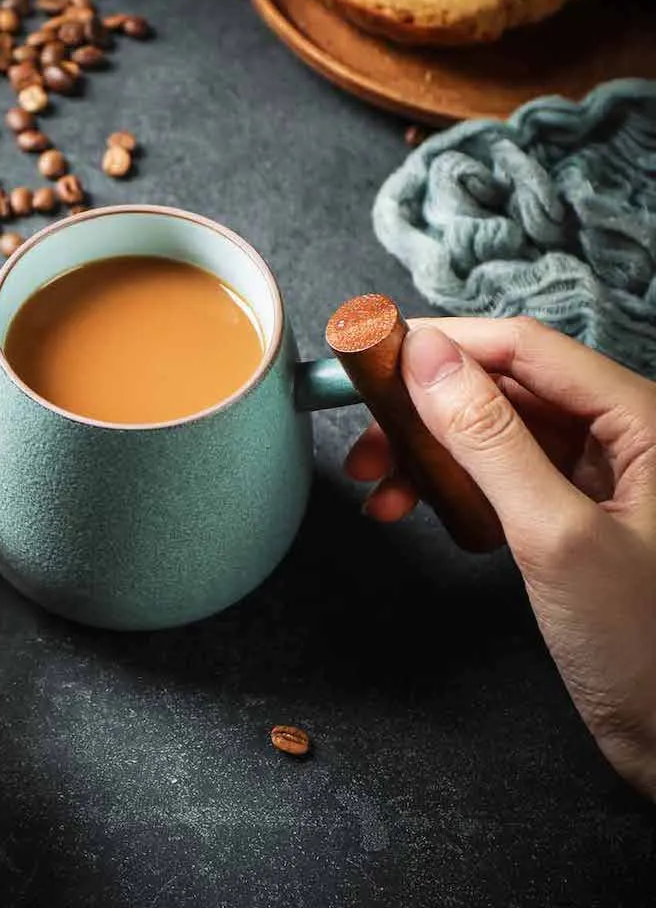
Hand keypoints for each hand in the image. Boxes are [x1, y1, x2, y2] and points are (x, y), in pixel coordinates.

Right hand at [345, 317, 655, 797]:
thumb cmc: (642, 646)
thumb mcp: (555, 536)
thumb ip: (491, 440)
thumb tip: (428, 357)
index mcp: (643, 418)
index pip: (525, 347)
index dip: (445, 343)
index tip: (373, 355)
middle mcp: (622, 431)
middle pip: (503, 387)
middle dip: (424, 411)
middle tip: (362, 443)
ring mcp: (597, 471)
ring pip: (493, 431)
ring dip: (428, 454)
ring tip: (377, 489)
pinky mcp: (573, 508)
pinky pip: (499, 474)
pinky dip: (451, 487)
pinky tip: (414, 509)